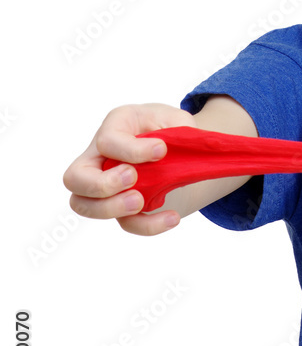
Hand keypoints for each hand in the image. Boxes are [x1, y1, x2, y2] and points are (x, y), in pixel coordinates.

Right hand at [62, 103, 196, 235]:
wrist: (183, 151)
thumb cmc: (172, 129)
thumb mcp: (178, 120)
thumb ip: (178, 131)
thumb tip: (174, 151)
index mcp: (116, 126)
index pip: (107, 140)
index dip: (131, 149)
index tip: (161, 150)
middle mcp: (101, 155)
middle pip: (75, 177)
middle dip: (100, 184)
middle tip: (132, 178)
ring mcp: (107, 184)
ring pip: (84, 205)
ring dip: (111, 208)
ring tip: (140, 202)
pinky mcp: (123, 205)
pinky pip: (124, 222)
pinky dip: (147, 225)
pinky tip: (172, 217)